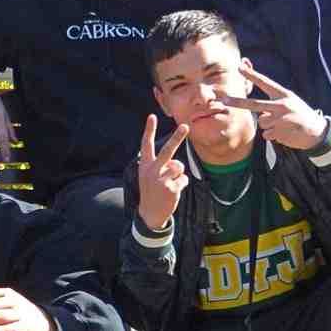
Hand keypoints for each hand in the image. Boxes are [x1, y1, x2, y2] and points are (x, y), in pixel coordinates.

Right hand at [137, 114, 189, 231]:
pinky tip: (173, 192)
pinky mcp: (171, 188)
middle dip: (177, 137)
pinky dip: (181, 184)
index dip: (149, 130)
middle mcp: (152, 170)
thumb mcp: (150, 177)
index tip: (151, 116)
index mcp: (145, 165)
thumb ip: (161, 166)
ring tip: (171, 182)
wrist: (150, 213)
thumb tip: (176, 163)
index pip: (146, 144)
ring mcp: (161, 179)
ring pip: (179, 166)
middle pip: (168, 150)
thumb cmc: (152, 191)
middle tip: (185, 126)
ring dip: (178, 173)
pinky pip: (184, 179)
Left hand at [215, 65, 325, 149]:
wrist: (317, 132)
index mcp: (284, 95)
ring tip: (282, 124)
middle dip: (237, 103)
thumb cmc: (300, 114)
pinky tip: (285, 133)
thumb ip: (274, 102)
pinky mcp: (280, 132)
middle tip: (224, 100)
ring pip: (262, 122)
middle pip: (254, 104)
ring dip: (268, 125)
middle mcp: (282, 105)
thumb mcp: (291, 102)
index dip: (252, 75)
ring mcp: (281, 119)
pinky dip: (273, 135)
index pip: (265, 83)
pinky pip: (267, 134)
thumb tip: (258, 111)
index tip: (239, 68)